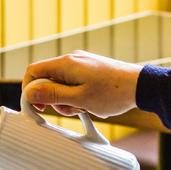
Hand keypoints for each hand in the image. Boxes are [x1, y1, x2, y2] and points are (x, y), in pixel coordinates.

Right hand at [23, 51, 142, 117]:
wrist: (141, 86)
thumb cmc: (113, 93)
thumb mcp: (79, 99)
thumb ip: (53, 95)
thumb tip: (29, 93)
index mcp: (66, 64)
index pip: (33, 71)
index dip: (29, 90)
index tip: (37, 107)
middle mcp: (72, 59)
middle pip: (47, 79)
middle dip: (53, 98)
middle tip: (69, 110)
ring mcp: (81, 63)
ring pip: (61, 83)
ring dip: (66, 99)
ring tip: (84, 107)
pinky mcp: (90, 69)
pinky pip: (73, 82)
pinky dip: (76, 95)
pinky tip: (90, 103)